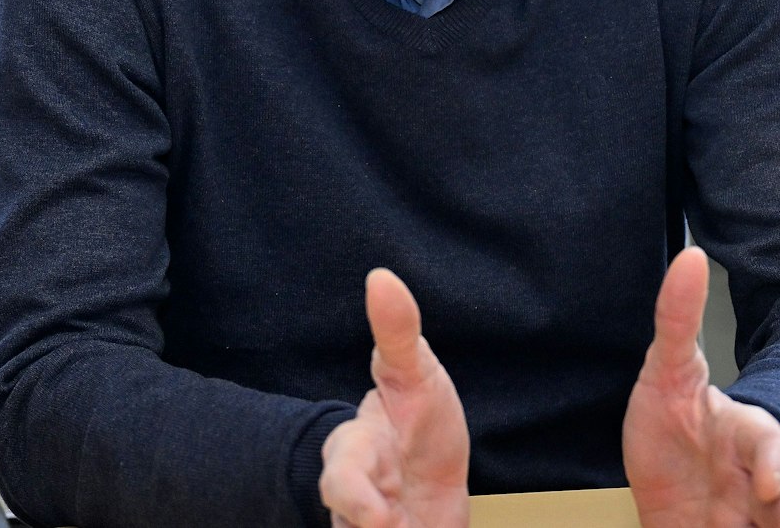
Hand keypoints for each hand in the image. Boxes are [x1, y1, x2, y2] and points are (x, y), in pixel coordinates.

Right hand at [320, 268, 470, 527]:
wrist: (436, 490)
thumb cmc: (421, 428)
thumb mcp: (417, 376)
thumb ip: (397, 333)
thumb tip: (380, 276)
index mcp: (354, 452)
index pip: (344, 470)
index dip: (356, 493)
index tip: (380, 518)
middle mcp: (353, 500)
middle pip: (345, 514)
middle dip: (367, 523)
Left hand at [622, 247, 779, 527]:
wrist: (656, 489)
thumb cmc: (670, 430)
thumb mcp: (666, 373)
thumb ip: (678, 319)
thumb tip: (690, 259)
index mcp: (747, 439)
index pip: (774, 446)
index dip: (777, 461)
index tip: (770, 480)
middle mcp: (754, 485)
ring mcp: (745, 520)